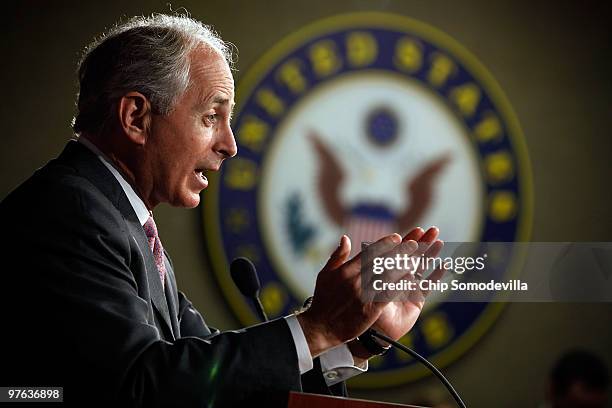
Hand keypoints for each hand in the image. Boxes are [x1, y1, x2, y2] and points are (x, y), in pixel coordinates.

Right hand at [296, 233, 418, 357]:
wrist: (322, 327)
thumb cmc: (323, 300)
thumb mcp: (325, 274)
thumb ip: (338, 255)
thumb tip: (346, 238)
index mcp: (346, 270)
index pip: (370, 253)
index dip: (385, 244)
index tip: (397, 238)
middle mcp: (356, 280)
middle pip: (382, 262)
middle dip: (399, 252)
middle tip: (413, 244)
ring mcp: (364, 294)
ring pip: (388, 276)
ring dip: (403, 267)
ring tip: (415, 259)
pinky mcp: (371, 309)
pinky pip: (388, 294)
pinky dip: (399, 286)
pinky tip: (410, 280)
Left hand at [349, 227, 445, 361]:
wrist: (370, 331)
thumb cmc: (363, 307)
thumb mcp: (365, 284)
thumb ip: (370, 267)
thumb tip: (371, 248)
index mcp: (385, 271)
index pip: (398, 251)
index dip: (408, 240)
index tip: (417, 229)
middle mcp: (397, 276)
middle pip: (413, 255)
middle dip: (423, 242)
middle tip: (434, 229)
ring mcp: (408, 287)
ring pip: (422, 267)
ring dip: (431, 254)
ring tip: (440, 242)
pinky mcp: (416, 300)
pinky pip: (428, 286)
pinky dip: (436, 276)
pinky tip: (444, 266)